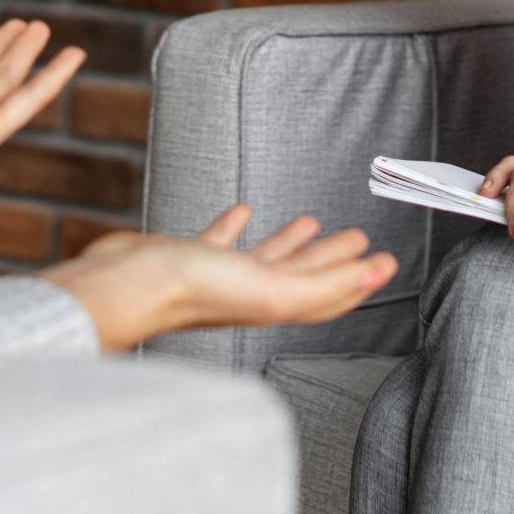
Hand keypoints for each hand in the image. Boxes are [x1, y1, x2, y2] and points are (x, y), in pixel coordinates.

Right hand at [45, 205, 397, 351]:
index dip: (359, 280)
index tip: (386, 261)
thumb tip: (376, 276)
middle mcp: (249, 292)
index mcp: (273, 303)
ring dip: (292, 242)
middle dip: (334, 258)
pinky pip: (219, 239)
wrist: (127, 283)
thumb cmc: (193, 292)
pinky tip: (243, 210)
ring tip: (312, 221)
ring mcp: (218, 276)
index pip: (328, 295)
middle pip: (304, 274)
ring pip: (265, 257)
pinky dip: (235, 225)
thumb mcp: (271, 291)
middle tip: (360, 238)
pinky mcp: (187, 257)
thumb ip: (323, 286)